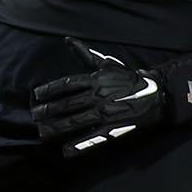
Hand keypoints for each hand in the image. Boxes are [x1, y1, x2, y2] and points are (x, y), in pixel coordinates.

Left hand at [31, 42, 168, 149]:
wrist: (156, 94)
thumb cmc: (128, 79)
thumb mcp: (107, 64)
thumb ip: (85, 54)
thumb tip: (68, 40)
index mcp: (95, 79)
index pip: (66, 84)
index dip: (50, 90)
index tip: (37, 95)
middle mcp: (98, 95)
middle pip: (67, 104)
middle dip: (48, 110)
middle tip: (34, 115)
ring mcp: (105, 113)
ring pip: (75, 121)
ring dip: (56, 127)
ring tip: (42, 132)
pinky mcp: (113, 128)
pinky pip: (92, 138)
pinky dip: (78, 145)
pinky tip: (65, 151)